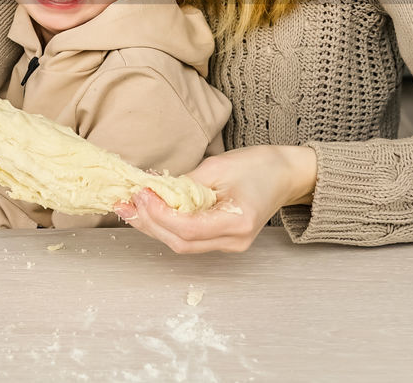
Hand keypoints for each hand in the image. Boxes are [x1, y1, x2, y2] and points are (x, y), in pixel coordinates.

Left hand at [114, 145, 317, 253]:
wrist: (286, 175)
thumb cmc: (259, 166)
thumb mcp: (219, 166)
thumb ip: (186, 184)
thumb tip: (152, 191)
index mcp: (238, 222)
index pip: (188, 228)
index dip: (159, 214)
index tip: (140, 194)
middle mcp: (234, 241)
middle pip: (181, 243)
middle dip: (149, 223)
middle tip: (126, 202)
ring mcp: (230, 245)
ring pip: (182, 244)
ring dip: (153, 227)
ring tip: (129, 208)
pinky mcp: (224, 240)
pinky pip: (190, 239)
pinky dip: (167, 226)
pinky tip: (150, 212)